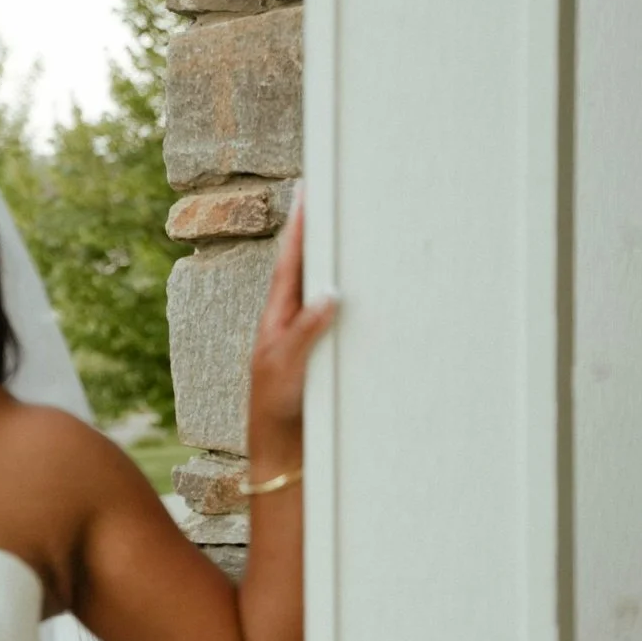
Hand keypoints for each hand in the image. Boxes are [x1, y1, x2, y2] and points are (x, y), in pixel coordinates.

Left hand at [246, 197, 337, 465]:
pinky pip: (339, 313)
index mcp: (277, 317)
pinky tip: (365, 283)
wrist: (281, 447)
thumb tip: (330, 294)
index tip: (306, 193)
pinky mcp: (324, 352)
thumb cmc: (277, 407)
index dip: (300, 229)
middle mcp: (291, 320)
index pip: (291, 263)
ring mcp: (307, 335)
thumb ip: (306, 332)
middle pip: (307, 267)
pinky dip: (349, 292)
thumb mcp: (288, 367)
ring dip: (335, 259)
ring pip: (323, 287)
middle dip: (318, 233)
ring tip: (349, 226)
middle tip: (326, 196)